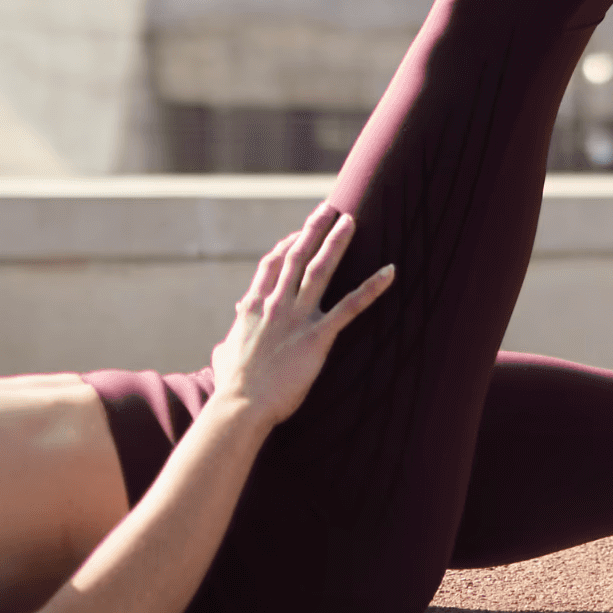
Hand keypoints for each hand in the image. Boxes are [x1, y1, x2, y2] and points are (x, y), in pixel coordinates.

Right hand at [209, 208, 392, 426]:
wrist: (242, 403)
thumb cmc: (232, 385)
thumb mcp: (224, 355)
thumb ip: (227, 344)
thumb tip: (222, 347)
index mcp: (253, 305)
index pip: (271, 264)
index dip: (286, 245)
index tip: (296, 234)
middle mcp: (276, 303)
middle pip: (297, 255)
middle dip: (313, 229)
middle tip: (329, 209)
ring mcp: (297, 317)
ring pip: (320, 269)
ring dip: (336, 242)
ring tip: (350, 221)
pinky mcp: (318, 335)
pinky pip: (350, 306)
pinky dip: (372, 287)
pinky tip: (390, 272)